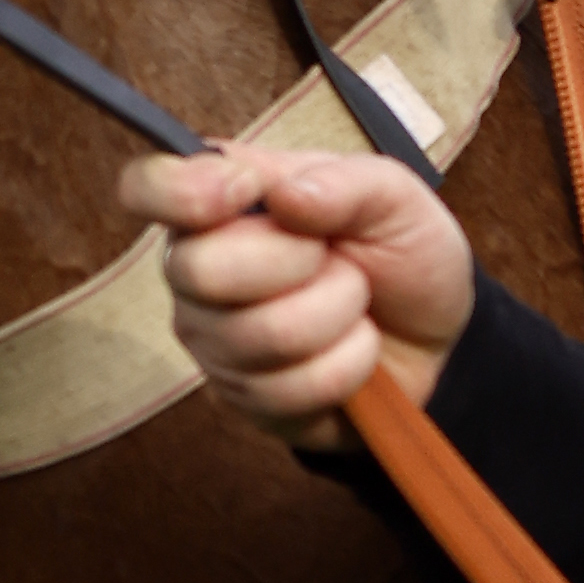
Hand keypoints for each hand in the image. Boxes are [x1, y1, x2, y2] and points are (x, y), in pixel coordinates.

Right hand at [124, 142, 474, 427]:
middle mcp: (198, 267)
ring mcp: (215, 340)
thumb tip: (285, 196)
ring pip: (254, 336)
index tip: (246, 191)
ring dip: (334, 317)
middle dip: (295, 263)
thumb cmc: (401, 248)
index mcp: (220, 197)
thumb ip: (344, 182)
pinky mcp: (245, 400)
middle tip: (336, 257)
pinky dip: (345, 367)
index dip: (179, 190)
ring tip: (355, 303)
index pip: (146, 186)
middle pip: (198, 269)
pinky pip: (284, 392)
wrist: (437, 336)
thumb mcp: (394, 194)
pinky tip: (357, 350)